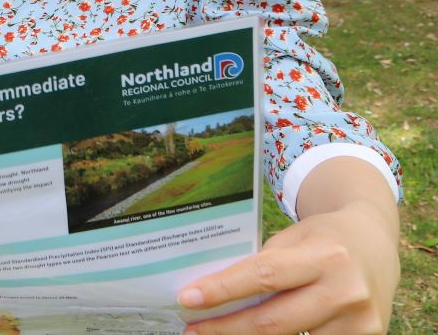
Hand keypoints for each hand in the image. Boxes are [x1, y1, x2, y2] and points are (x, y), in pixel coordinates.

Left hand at [178, 157, 398, 334]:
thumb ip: (263, 266)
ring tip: (218, 333)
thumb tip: (215, 295)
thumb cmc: (324, 238)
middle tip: (192, 330)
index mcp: (325, 255)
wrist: (376, 243)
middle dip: (225, 328)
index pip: (263, 276)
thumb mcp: (294, 239)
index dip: (222, 290)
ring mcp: (359, 322)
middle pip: (272, 321)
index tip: (187, 299)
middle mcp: (345, 291)